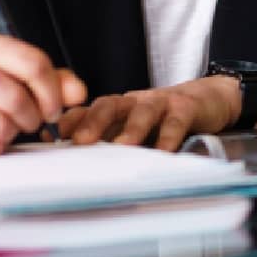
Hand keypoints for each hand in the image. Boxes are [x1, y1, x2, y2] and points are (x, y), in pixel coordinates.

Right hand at [0, 32, 86, 155]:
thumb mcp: (23, 80)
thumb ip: (56, 82)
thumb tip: (78, 92)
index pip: (32, 63)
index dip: (52, 92)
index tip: (54, 109)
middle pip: (13, 95)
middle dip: (31, 115)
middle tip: (32, 121)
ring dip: (11, 133)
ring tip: (8, 127)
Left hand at [57, 76, 240, 151]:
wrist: (208, 99)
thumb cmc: (162, 118)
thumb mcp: (132, 127)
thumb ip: (107, 139)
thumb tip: (68, 157)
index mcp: (117, 107)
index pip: (87, 109)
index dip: (69, 120)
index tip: (48, 136)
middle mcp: (134, 101)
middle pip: (108, 105)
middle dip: (92, 122)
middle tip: (80, 142)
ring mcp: (160, 102)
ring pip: (141, 111)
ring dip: (131, 129)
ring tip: (122, 147)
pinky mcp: (186, 108)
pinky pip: (176, 122)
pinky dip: (169, 136)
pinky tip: (164, 152)